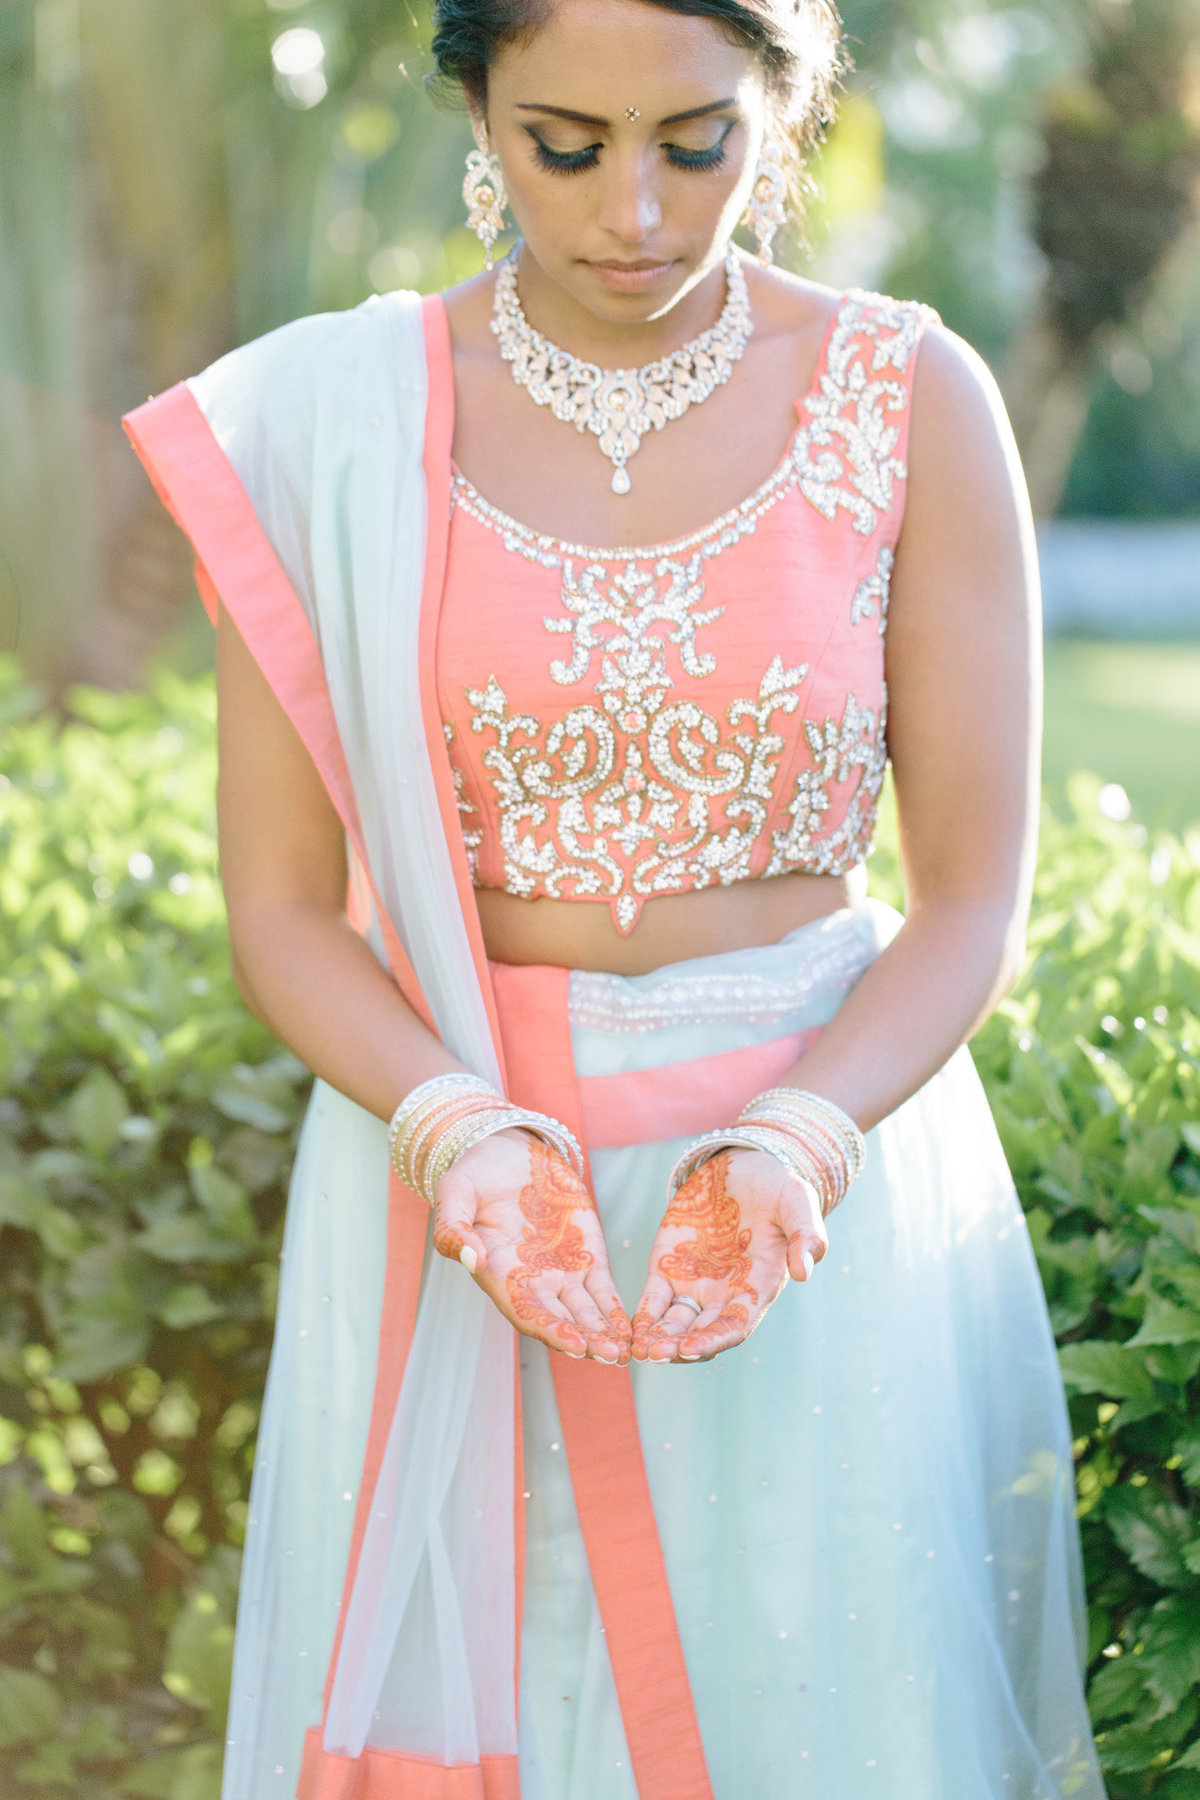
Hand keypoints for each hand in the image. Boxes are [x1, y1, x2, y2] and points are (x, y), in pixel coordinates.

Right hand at [431, 1131, 630, 1364]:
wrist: (508, 1154)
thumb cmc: (475, 1176)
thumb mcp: (455, 1192)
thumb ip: (453, 1227)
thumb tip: (471, 1258)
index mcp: (499, 1273)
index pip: (525, 1311)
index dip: (549, 1329)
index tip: (573, 1343)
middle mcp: (531, 1281)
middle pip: (560, 1320)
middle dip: (585, 1340)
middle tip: (610, 1355)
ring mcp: (560, 1271)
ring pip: (584, 1312)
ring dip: (603, 1333)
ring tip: (624, 1351)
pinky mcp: (585, 1255)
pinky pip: (603, 1290)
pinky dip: (615, 1310)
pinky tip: (630, 1329)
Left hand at [631, 1149, 826, 1363]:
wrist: (745, 1167)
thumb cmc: (778, 1188)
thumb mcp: (797, 1204)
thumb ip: (805, 1235)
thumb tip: (804, 1272)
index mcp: (756, 1287)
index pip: (734, 1326)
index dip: (713, 1341)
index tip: (691, 1349)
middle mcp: (724, 1294)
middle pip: (699, 1333)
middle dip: (678, 1348)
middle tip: (655, 1354)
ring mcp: (695, 1283)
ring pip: (674, 1323)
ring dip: (658, 1339)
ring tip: (639, 1349)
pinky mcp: (669, 1266)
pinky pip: (653, 1300)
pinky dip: (643, 1317)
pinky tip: (630, 1331)